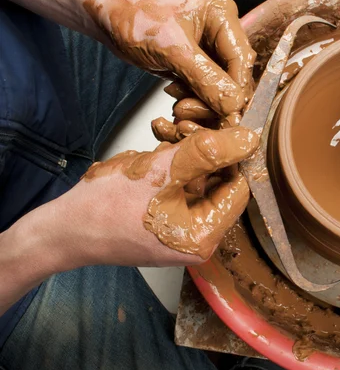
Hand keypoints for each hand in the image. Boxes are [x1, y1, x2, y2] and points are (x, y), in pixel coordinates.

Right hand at [50, 126, 256, 266]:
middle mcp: (197, 239)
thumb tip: (247, 139)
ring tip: (158, 143)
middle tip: (180, 132)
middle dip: (199, 154)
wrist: (62, 230)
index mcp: (204, 236)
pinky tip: (147, 159)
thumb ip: (208, 152)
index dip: (230, 156)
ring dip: (180, 158)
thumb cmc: (105, 206)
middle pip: (216, 184)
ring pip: (194, 183)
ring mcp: (180, 231)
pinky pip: (177, 190)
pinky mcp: (164, 222)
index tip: (217, 130)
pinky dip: (167, 170)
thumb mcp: (162, 170)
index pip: (237, 188)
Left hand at [85, 0, 255, 123]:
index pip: (241, 58)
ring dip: (201, 103)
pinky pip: (204, 90)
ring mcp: (209, 49)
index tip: (228, 112)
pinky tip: (174, 96)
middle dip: (213, 98)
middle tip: (188, 111)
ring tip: (178, 106)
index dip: (236, 88)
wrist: (104, 17)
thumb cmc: (133, 17)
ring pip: (219, 87)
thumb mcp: (171, 49)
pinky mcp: (196, 64)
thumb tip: (233, 104)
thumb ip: (205, 78)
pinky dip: (192, 100)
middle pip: (233, 76)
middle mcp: (220, 31)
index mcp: (222, 14)